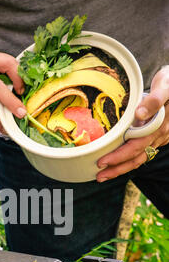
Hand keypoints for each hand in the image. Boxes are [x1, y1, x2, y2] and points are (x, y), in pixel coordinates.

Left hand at [97, 65, 168, 181]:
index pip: (136, 147)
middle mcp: (159, 135)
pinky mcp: (157, 137)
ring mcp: (159, 138)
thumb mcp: (165, 86)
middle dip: (116, 168)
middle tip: (99, 176)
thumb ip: (154, 100)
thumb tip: (139, 114)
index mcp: (158, 126)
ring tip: (104, 175)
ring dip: (121, 168)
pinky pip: (142, 153)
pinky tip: (117, 164)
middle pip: (136, 158)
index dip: (119, 157)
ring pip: (139, 158)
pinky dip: (129, 160)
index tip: (102, 162)